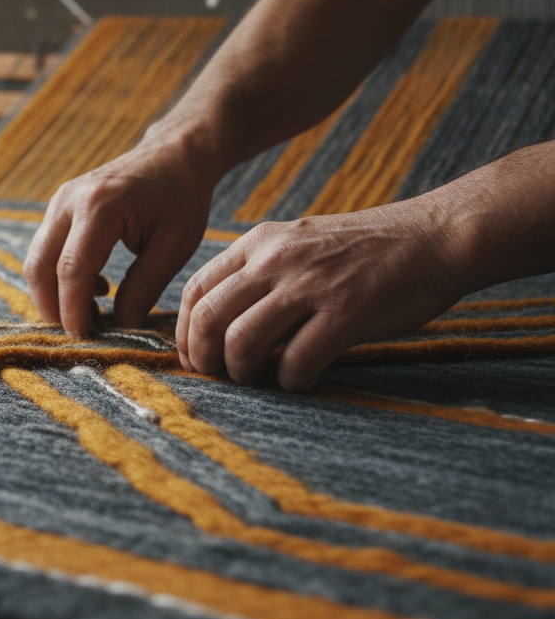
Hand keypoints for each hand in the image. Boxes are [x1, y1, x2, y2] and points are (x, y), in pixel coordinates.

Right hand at [24, 134, 219, 336]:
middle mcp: (69, 201)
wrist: (174, 154)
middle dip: (52, 306)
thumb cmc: (181, 196)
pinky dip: (58, 275)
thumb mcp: (175, 245)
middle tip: (81, 333)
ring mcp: (59, 200)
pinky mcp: (59, 206)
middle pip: (39, 266)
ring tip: (92, 312)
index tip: (85, 337)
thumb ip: (145, 286)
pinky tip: (96, 286)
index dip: (73, 309)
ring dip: (53, 293)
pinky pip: (45, 248)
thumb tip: (122, 325)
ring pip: (36, 259)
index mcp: (100, 207)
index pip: (72, 270)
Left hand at [176, 199, 464, 390]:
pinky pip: (297, 360)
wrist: (434, 237)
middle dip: (204, 359)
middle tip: (218, 379)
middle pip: (208, 319)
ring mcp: (310, 285)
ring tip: (257, 381)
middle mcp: (275, 260)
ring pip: (242, 341)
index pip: (195, 290)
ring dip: (242, 373)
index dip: (184, 332)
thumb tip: (218, 325)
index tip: (194, 358)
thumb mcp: (297, 244)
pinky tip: (300, 381)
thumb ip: (258, 273)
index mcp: (258, 243)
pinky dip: (291, 381)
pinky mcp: (346, 312)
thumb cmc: (364, 251)